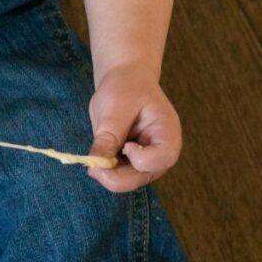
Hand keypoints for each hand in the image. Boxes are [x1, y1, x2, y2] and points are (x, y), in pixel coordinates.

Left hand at [86, 63, 181, 192]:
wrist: (126, 80)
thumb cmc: (126, 87)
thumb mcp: (116, 106)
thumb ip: (109, 135)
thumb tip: (96, 163)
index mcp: (168, 134)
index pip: (161, 159)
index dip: (139, 158)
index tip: (125, 144)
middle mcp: (161, 152)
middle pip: (142, 177)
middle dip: (116, 176)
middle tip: (93, 167)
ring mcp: (147, 160)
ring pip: (128, 181)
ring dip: (108, 174)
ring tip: (94, 158)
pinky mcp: (131, 162)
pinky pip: (118, 175)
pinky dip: (105, 170)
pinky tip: (96, 158)